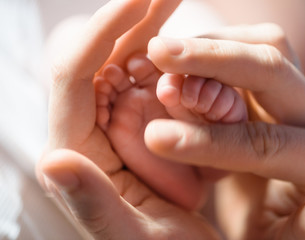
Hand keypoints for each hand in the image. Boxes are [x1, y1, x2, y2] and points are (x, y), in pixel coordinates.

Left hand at [36, 0, 220, 238]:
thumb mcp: (128, 236)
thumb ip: (90, 203)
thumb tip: (54, 162)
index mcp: (75, 152)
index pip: (74, 78)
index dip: (102, 32)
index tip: (137, 0)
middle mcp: (89, 130)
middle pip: (100, 59)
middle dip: (131, 19)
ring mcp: (116, 123)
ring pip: (126, 64)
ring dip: (150, 30)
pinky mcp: (139, 123)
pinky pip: (149, 80)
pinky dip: (165, 56)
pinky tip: (182, 39)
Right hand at [146, 24, 304, 238]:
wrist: (271, 198)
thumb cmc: (269, 224)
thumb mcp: (284, 238)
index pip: (267, 146)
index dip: (210, 142)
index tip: (157, 138)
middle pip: (273, 72)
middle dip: (211, 61)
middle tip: (159, 54)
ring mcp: (302, 91)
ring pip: (267, 45)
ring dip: (212, 44)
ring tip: (163, 53)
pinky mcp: (283, 76)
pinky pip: (254, 42)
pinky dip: (215, 42)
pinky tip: (184, 58)